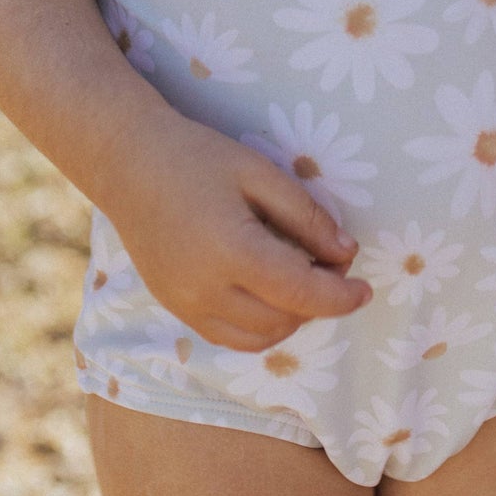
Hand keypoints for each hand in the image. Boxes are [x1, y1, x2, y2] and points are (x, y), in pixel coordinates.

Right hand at [107, 106, 371, 349]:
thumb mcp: (259, 173)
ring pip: (259, 338)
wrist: (128, 163)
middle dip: (318, 301)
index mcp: (232, 252)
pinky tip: (268, 292)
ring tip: (300, 275)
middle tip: (330, 262)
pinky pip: (229, 337)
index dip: (340, 297)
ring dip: (291, 317)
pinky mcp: (176, 309)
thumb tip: (346, 254)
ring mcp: (187, 306)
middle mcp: (207, 290)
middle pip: (284, 320)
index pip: (301, 293)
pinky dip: (260, 326)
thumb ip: (306, 216)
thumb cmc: (197, 157)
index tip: (367, 290)